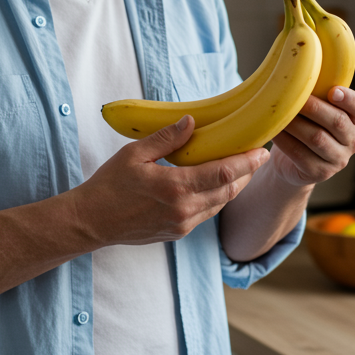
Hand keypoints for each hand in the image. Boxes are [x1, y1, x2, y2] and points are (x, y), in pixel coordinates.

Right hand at [71, 116, 268, 247]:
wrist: (92, 222)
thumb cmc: (109, 185)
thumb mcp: (134, 154)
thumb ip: (166, 138)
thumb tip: (192, 122)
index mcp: (174, 188)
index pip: (223, 173)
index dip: (247, 162)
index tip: (262, 150)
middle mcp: (184, 210)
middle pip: (229, 190)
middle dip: (246, 172)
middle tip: (256, 153)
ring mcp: (183, 224)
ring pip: (221, 204)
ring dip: (233, 185)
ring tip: (240, 166)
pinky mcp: (178, 232)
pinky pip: (207, 213)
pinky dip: (217, 197)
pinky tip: (215, 183)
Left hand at [268, 86, 354, 186]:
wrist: (292, 162)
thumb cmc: (305, 124)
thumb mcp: (316, 108)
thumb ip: (317, 91)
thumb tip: (298, 66)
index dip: (349, 99)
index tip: (333, 91)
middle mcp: (352, 140)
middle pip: (337, 122)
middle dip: (314, 108)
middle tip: (293, 97)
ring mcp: (338, 160)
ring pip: (317, 138)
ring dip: (296, 124)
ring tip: (278, 113)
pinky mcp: (320, 173)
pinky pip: (301, 155)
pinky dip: (285, 141)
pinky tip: (274, 132)